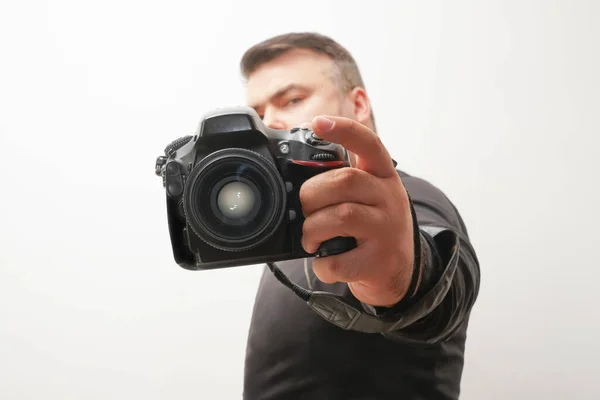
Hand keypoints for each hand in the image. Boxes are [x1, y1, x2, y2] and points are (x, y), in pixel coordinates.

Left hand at [299, 116, 416, 306]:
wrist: (400, 270)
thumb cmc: (372, 225)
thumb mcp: (368, 195)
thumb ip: (341, 179)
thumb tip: (296, 167)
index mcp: (383, 176)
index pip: (369, 144)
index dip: (344, 130)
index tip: (317, 122)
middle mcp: (389, 198)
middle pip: (345, 180)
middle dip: (312, 194)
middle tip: (304, 209)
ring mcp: (386, 230)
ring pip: (341, 216)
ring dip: (312, 228)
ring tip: (309, 238)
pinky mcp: (379, 261)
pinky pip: (339, 259)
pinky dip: (321, 263)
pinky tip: (323, 259)